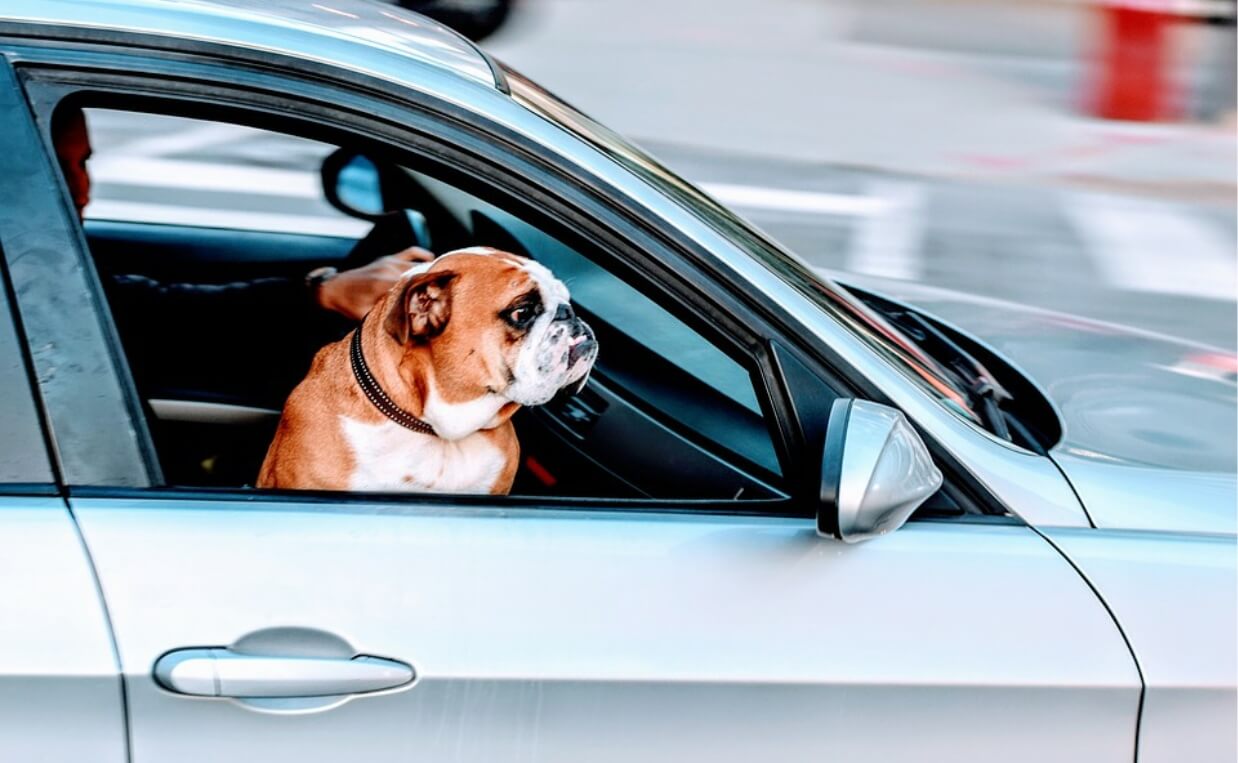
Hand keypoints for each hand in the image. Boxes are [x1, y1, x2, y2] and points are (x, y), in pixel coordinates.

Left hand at [315, 247, 433, 320]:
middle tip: (447, 292)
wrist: (331, 288)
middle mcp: (388, 270)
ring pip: (417, 264)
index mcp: (383, 285)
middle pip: (418, 275)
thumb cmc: (347, 306)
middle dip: (432, 283)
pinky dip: (422, 255)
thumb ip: (384, 320)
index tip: (441, 300)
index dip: (428, 293)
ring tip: (443, 280)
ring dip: (429, 271)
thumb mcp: (365, 317)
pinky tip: (431, 260)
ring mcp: (389, 261)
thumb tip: (405, 331)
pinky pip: (410, 252)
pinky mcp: (387, 258)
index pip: (412, 287)